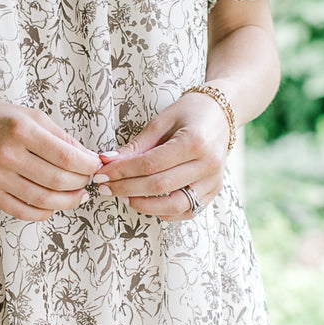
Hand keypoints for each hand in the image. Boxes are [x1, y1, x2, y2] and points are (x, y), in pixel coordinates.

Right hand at [0, 96, 101, 220]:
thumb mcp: (30, 116)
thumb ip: (60, 137)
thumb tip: (87, 158)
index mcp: (21, 131)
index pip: (66, 157)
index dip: (87, 166)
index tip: (95, 166)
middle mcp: (7, 154)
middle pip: (58, 181)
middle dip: (80, 184)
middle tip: (87, 181)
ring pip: (43, 200)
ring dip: (67, 201)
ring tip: (76, 195)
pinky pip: (23, 211)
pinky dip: (44, 212)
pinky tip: (52, 204)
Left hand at [94, 92, 231, 219]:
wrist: (222, 114)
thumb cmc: (189, 113)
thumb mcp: (161, 121)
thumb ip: (136, 145)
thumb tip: (107, 162)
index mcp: (194, 142)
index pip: (150, 165)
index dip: (122, 172)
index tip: (101, 174)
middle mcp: (207, 164)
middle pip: (159, 186)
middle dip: (126, 189)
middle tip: (105, 187)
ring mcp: (213, 181)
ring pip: (174, 206)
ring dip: (144, 206)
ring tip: (124, 197)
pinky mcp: (214, 191)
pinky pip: (186, 211)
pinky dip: (163, 212)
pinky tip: (145, 203)